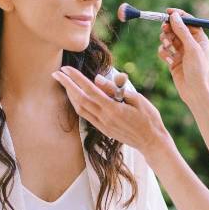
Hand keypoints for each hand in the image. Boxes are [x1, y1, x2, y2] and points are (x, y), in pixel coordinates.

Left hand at [51, 66, 173, 158]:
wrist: (152, 142)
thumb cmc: (149, 118)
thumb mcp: (137, 99)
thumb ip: (116, 89)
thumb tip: (97, 79)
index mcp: (113, 109)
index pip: (90, 90)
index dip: (76, 78)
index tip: (66, 68)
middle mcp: (105, 118)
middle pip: (80, 99)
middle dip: (67, 85)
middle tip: (56, 72)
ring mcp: (103, 125)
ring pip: (80, 108)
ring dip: (70, 95)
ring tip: (64, 83)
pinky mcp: (104, 129)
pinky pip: (86, 115)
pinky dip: (78, 104)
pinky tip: (76, 97)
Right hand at [158, 9, 208, 107]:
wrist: (195, 92)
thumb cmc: (198, 70)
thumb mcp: (191, 48)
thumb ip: (182, 31)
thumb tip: (174, 15)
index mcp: (199, 39)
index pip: (188, 21)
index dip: (178, 15)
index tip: (168, 12)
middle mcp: (190, 44)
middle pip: (176, 28)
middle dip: (169, 28)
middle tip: (164, 29)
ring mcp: (181, 53)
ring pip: (168, 39)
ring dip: (165, 40)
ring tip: (167, 46)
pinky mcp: (173, 61)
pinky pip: (164, 51)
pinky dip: (163, 53)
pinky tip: (168, 60)